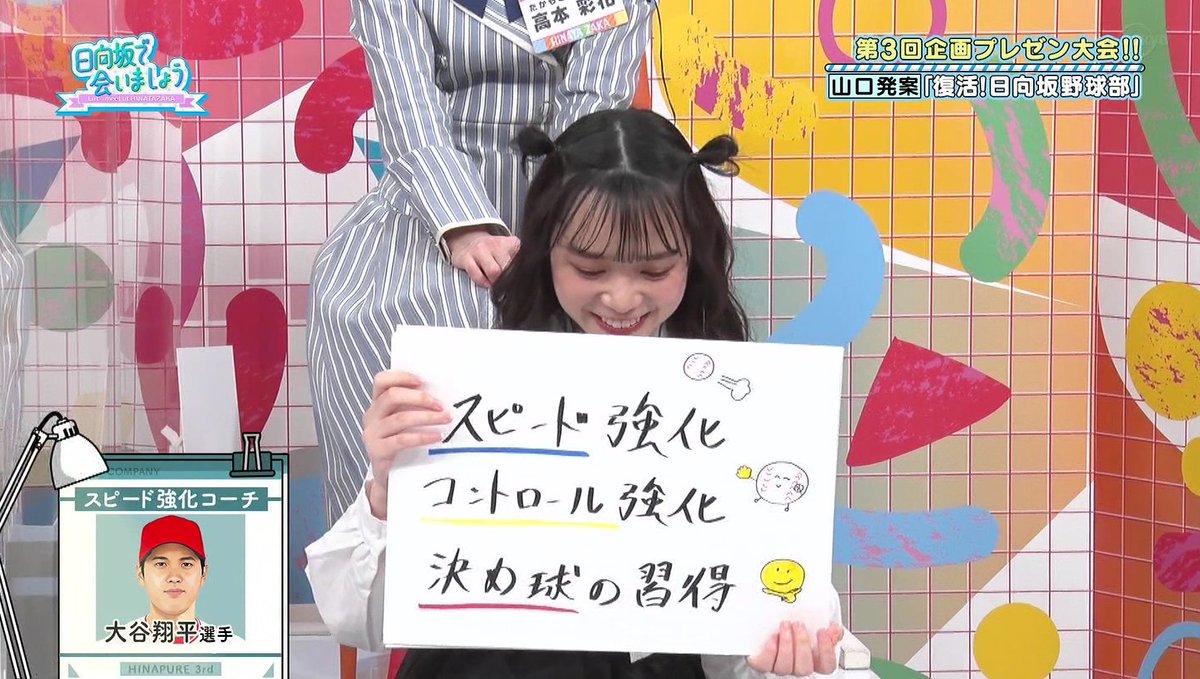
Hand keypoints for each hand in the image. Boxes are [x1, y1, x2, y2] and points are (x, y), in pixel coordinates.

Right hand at [362, 370, 449, 519]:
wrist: (389, 477)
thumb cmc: (402, 445)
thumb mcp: (404, 422)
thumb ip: (413, 407)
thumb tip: (441, 395)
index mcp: (377, 404)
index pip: (381, 381)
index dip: (401, 377)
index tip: (422, 381)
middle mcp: (371, 416)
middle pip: (392, 396)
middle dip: (420, 398)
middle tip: (441, 405)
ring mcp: (372, 434)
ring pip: (399, 418)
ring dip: (426, 417)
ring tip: (445, 419)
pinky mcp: (378, 452)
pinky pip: (401, 440)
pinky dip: (421, 437)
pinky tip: (436, 437)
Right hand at [444, 226, 519, 287]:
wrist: (468, 239)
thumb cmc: (493, 250)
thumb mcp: (510, 251)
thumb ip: (519, 261)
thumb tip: (528, 278)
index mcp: (510, 243)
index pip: (521, 262)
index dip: (521, 275)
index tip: (519, 281)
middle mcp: (495, 243)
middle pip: (508, 268)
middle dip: (508, 280)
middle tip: (506, 284)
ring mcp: (479, 250)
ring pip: (494, 272)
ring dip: (495, 282)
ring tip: (495, 283)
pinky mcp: (465, 258)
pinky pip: (477, 275)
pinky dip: (483, 282)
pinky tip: (485, 282)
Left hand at [747, 621, 843, 675]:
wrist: (764, 628)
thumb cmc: (791, 628)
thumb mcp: (811, 625)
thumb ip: (826, 629)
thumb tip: (836, 629)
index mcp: (813, 660)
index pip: (827, 666)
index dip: (826, 651)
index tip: (822, 631)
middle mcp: (797, 666)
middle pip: (805, 668)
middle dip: (802, 644)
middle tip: (799, 625)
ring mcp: (780, 667)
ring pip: (785, 667)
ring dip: (786, 644)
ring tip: (785, 626)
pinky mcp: (763, 663)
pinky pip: (766, 664)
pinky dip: (769, 651)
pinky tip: (772, 638)